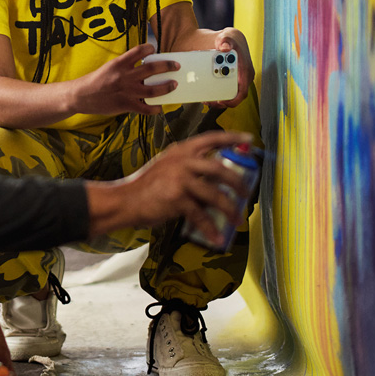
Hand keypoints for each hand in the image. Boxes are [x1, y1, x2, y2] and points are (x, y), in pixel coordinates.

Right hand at [70, 43, 179, 116]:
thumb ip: (125, 67)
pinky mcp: (125, 105)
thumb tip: (143, 69)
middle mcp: (124, 76)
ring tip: (174, 84)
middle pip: (151, 68)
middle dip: (167, 66)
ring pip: (152, 89)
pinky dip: (154, 109)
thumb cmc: (95, 81)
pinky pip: (145, 108)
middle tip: (176, 66)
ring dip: (166, 87)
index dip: (150, 48)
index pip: (139, 51)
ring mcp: (126, 91)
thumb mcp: (109, 68)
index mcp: (119, 64)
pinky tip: (159, 107)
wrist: (81, 96)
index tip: (155, 49)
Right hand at [85, 130, 252, 245]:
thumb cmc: (147, 186)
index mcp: (181, 151)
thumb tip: (217, 180)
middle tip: (247, 192)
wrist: (125, 200)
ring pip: (215, 195)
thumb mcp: (167, 167)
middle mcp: (182, 161)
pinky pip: (201, 216)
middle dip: (238, 182)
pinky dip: (211, 229)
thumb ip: (189, 168)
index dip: (231, 138)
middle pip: (220, 169)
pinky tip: (217, 238)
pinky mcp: (177, 199)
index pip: (210, 138)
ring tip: (237, 219)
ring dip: (230, 209)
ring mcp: (180, 180)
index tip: (248, 138)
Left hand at [208, 28, 253, 107]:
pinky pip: (224, 89)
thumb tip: (224, 47)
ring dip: (217, 98)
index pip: (242, 92)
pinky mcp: (229, 79)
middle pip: (233, 95)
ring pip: (228, 94)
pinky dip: (216, 92)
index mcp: (245, 70)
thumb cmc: (229, 39)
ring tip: (205, 99)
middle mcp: (243, 77)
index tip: (220, 102)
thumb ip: (225, 40)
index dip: (232, 100)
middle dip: (221, 101)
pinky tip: (206, 92)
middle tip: (208, 101)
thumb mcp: (227, 36)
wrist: (226, 39)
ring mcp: (237, 79)